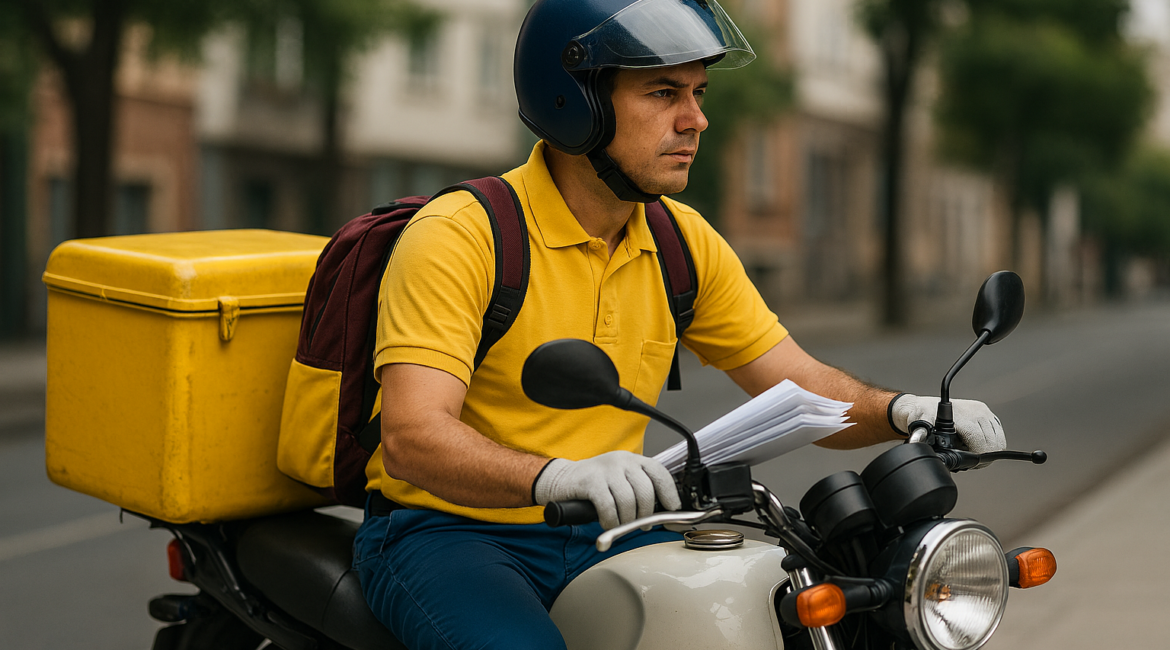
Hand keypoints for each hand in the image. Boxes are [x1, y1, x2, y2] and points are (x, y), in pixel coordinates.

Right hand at [532, 451, 681, 529]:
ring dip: (627, 520)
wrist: (560, 480)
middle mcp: (621, 460)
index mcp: (632, 460)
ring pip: (628, 501)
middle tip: (642, 525)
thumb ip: (637, 490)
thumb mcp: (619, 481)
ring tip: (621, 524)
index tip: (673, 508)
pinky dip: (610, 520)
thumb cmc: (593, 485)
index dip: (669, 492)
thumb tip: (660, 512)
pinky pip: (609, 506)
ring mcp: (606, 469)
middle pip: (645, 490)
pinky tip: (607, 523)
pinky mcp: (590, 481)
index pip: (659, 472)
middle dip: (645, 513)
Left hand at [889, 394, 1005, 453]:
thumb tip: (924, 448)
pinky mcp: (988, 414)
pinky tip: (975, 443)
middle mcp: (976, 411)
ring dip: (986, 449)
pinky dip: (989, 443)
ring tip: (970, 450)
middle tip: (968, 458)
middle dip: (982, 455)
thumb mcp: (922, 430)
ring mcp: (984, 411)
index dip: (977, 457)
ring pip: (998, 441)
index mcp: (962, 416)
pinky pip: (997, 435)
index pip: (981, 442)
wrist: (925, 406)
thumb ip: (925, 439)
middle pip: (993, 443)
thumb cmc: (923, 417)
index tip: (968, 461)